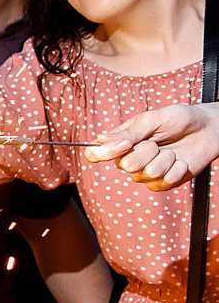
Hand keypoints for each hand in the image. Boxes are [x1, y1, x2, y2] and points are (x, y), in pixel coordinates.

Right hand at [85, 104, 218, 190]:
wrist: (208, 129)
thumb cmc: (179, 119)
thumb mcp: (152, 119)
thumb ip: (127, 133)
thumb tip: (99, 139)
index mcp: (120, 143)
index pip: (95, 154)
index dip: (104, 153)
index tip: (125, 144)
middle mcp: (129, 160)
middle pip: (126, 165)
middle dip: (148, 151)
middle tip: (159, 142)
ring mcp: (146, 173)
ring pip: (147, 174)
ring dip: (166, 159)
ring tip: (173, 150)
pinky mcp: (164, 183)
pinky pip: (164, 182)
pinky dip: (177, 169)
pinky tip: (181, 161)